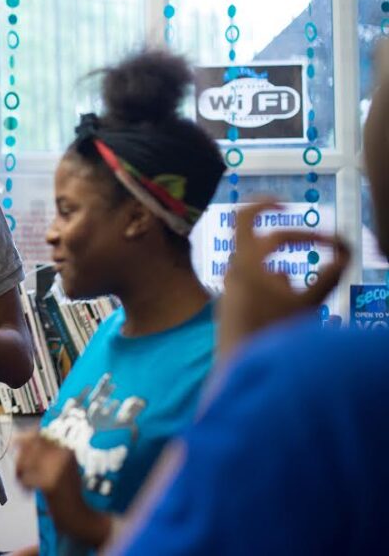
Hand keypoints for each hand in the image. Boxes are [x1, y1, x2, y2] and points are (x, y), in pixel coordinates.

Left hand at [15, 433, 109, 546]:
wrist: (83, 517)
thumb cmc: (69, 494)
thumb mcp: (60, 468)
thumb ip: (42, 453)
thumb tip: (15, 439)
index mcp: (67, 449)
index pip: (39, 433)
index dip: (24, 438)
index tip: (16, 444)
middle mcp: (64, 454)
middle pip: (28, 446)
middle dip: (20, 460)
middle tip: (21, 473)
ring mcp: (58, 468)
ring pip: (25, 462)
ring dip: (20, 473)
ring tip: (25, 484)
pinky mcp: (51, 483)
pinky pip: (26, 479)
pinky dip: (24, 487)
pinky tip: (29, 493)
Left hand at [218, 200, 349, 356]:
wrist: (242, 370)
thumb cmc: (274, 336)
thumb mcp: (309, 304)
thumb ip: (330, 276)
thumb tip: (345, 251)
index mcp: (244, 263)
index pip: (246, 218)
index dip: (264, 204)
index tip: (288, 204)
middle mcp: (232, 272)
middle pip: (262, 241)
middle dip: (292, 239)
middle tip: (321, 242)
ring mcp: (229, 289)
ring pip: (261, 266)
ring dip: (285, 270)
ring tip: (299, 293)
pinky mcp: (231, 305)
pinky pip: (256, 284)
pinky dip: (275, 286)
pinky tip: (288, 305)